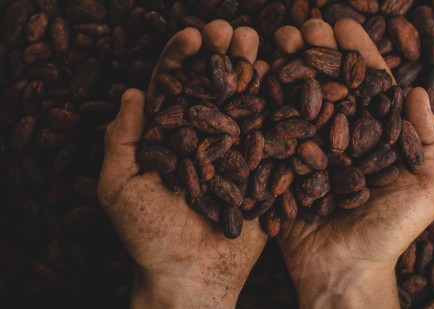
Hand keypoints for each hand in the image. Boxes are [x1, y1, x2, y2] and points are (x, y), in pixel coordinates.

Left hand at [98, 20, 268, 307]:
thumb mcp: (119, 187)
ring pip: (244, 104)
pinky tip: (285, 82)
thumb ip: (121, 140)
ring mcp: (235, 152)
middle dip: (222, 56)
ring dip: (252, 72)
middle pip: (213, 88)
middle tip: (232, 32)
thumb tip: (132, 92)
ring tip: (261, 45)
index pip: (174, 87)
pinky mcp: (261, 170)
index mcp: (169, 137)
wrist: (192, 275)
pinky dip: (278, 108)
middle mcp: (204, 138)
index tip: (194, 36)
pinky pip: (272, 135)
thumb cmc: (149, 237)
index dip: (182, 59)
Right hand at [273, 18, 433, 307]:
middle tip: (304, 27)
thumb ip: (432, 141)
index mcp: (375, 136)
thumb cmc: (390, 233)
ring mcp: (309, 149)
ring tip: (276, 40)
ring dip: (287, 66)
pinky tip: (253, 74)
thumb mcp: (428, 190)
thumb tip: (420, 90)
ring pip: (297, 98)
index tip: (343, 26)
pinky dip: (262, 101)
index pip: (367, 84)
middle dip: (316, 51)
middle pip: (328, 84)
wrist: (343, 271)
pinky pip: (271, 129)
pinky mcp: (282, 166)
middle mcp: (341, 136)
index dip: (357, 53)